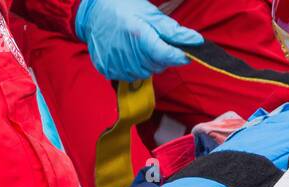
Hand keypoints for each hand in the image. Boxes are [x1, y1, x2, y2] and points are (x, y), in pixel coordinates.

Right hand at [74, 0, 203, 81]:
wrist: (92, 13)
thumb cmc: (122, 8)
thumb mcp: (149, 13)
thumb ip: (172, 30)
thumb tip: (196, 41)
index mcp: (139, 36)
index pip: (166, 55)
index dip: (178, 56)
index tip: (185, 54)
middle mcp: (128, 54)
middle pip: (157, 65)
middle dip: (160, 56)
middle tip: (152, 40)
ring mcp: (117, 64)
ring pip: (145, 72)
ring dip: (147, 62)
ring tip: (138, 45)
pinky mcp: (108, 70)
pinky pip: (130, 75)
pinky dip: (133, 66)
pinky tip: (127, 52)